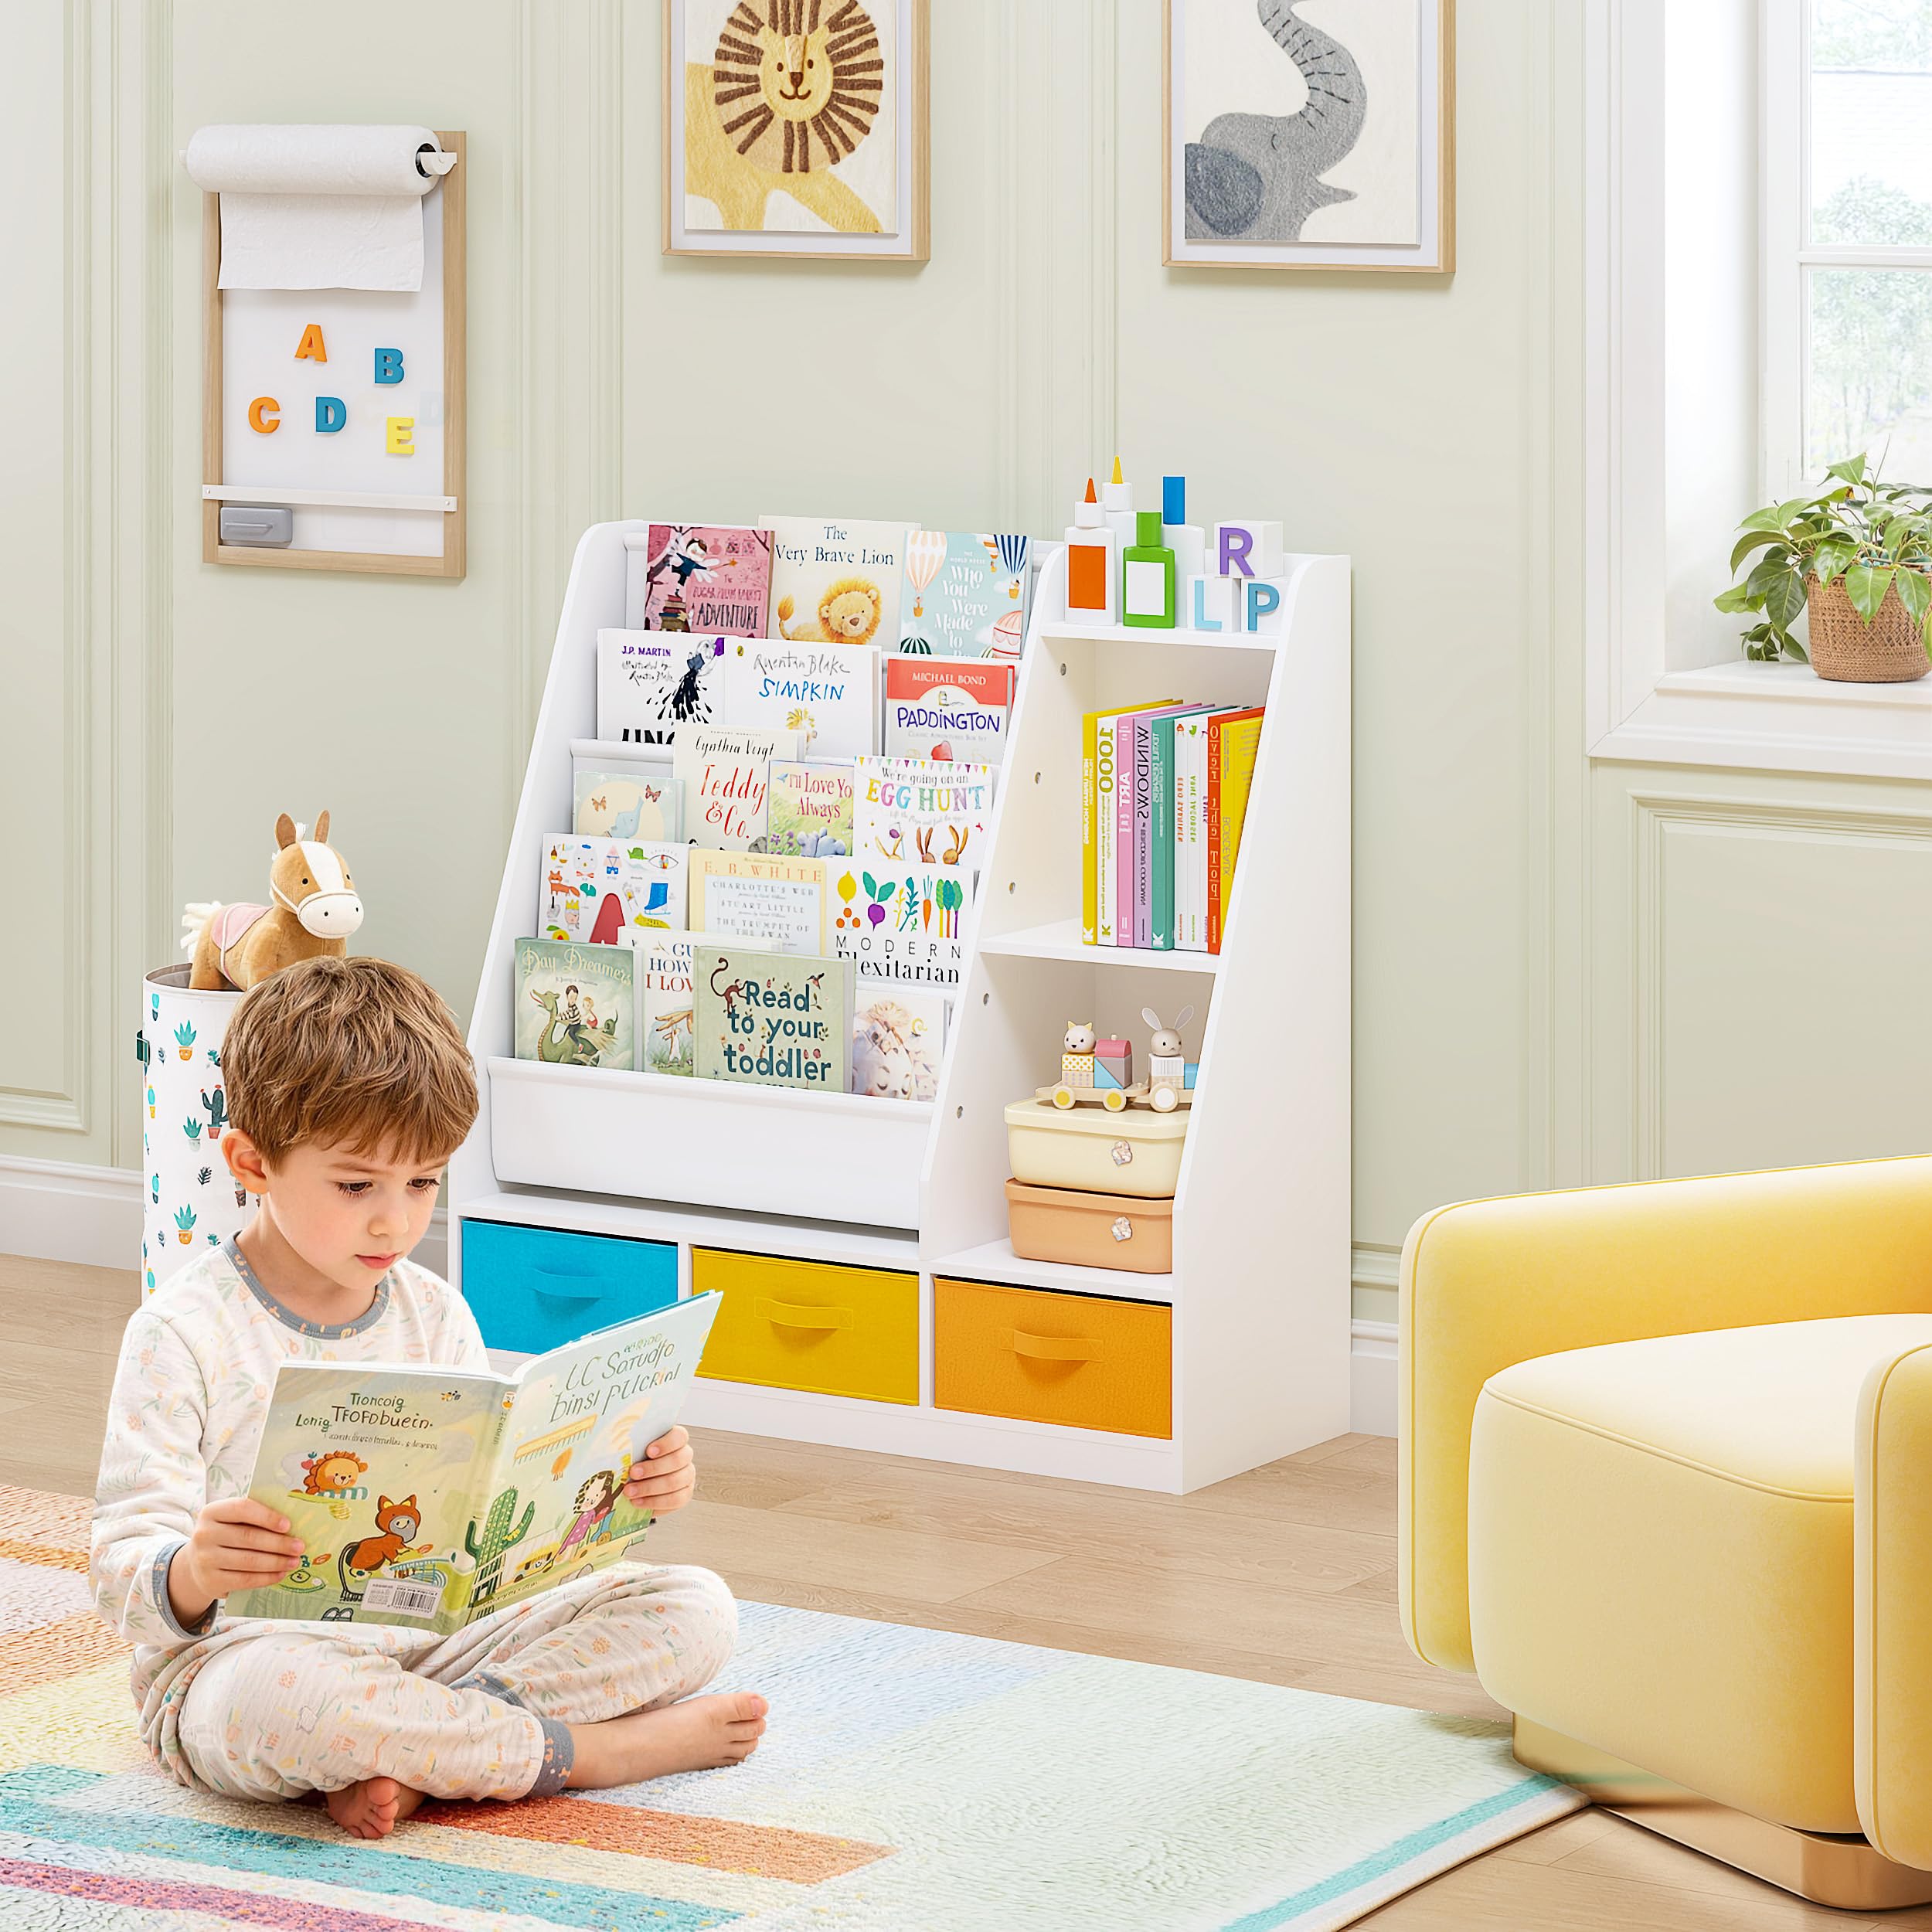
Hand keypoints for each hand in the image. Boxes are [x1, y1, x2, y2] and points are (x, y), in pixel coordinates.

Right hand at [170, 1496, 304, 1626]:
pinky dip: (266, 1578)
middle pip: (248, 1537)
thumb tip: (291, 1524)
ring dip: (276, 1562)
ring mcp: (205, 1560)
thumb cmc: (226, 1534)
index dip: (267, 1517)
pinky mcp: (210, 1581)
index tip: (288, 1525)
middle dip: (278, 1543)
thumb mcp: (232, 1520)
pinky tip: (280, 1574)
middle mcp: (204, 1535)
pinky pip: (244, 1580)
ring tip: (294, 1561)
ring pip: (248, 1561)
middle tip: (299, 1547)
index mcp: (212, 1512)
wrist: (198, 1562)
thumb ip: (254, 1517)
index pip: (242, 1509)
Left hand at [624, 1426, 694, 1515]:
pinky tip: (638, 1502)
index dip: (667, 1443)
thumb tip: (614, 1445)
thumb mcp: (633, 1448)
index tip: (649, 1451)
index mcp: (675, 1439)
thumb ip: (630, 1444)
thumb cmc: (637, 1459)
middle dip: (653, 1468)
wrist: (638, 1480)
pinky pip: (675, 1500)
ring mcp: (687, 1476)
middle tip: (633, 1473)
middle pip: (678, 1460)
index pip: (680, 1436)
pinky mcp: (684, 1495)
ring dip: (650, 1488)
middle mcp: (685, 1456)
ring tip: (630, 1492)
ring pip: (676, 1482)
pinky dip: (654, 1502)